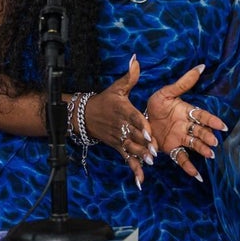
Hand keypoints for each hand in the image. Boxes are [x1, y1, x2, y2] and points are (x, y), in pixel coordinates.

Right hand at [88, 55, 158, 187]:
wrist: (85, 115)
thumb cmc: (105, 100)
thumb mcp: (117, 87)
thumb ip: (130, 76)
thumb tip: (136, 59)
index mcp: (123, 110)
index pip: (133, 119)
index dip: (142, 126)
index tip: (150, 133)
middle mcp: (121, 126)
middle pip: (134, 136)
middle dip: (144, 144)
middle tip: (155, 150)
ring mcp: (119, 138)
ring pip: (131, 149)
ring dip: (140, 156)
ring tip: (151, 161)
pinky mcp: (117, 147)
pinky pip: (126, 159)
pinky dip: (133, 170)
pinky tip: (141, 181)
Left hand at [143, 62, 227, 181]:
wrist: (140, 119)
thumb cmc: (155, 104)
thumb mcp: (167, 92)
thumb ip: (183, 82)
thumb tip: (201, 67)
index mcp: (187, 112)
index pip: (202, 116)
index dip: (212, 121)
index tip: (222, 125)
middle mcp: (187, 126)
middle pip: (200, 132)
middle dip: (207, 137)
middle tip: (214, 142)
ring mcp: (181, 138)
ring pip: (195, 145)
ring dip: (203, 150)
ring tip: (210, 154)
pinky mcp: (174, 149)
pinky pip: (183, 159)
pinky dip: (190, 167)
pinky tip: (197, 176)